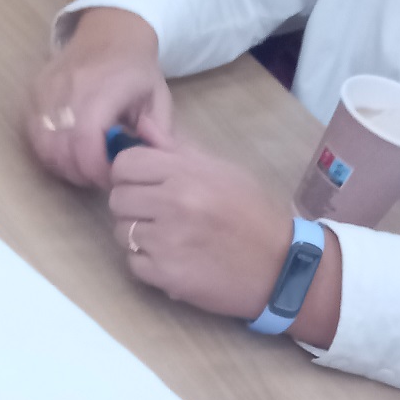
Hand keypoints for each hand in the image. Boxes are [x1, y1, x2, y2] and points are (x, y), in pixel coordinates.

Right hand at [26, 6, 172, 188]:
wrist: (110, 32)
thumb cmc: (136, 70)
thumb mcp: (158, 98)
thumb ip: (156, 132)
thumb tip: (147, 161)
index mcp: (102, 89)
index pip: (86, 143)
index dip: (95, 170)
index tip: (111, 177)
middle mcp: (68, 89)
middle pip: (60, 150)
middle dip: (80, 173)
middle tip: (97, 176)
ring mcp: (46, 90)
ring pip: (42, 146)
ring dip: (62, 165)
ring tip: (83, 165)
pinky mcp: (33, 92)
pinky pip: (33, 134)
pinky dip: (48, 150)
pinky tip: (68, 150)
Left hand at [108, 127, 339, 331]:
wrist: (282, 265)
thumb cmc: (252, 213)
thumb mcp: (221, 170)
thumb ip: (176, 148)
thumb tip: (140, 124)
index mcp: (186, 173)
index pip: (124, 164)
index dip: (129, 175)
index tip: (144, 185)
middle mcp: (174, 203)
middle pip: (117, 199)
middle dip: (132, 207)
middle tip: (157, 215)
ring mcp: (167, 241)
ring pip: (120, 232)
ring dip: (138, 236)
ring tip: (169, 238)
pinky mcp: (166, 275)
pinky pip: (132, 263)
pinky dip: (147, 264)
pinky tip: (173, 259)